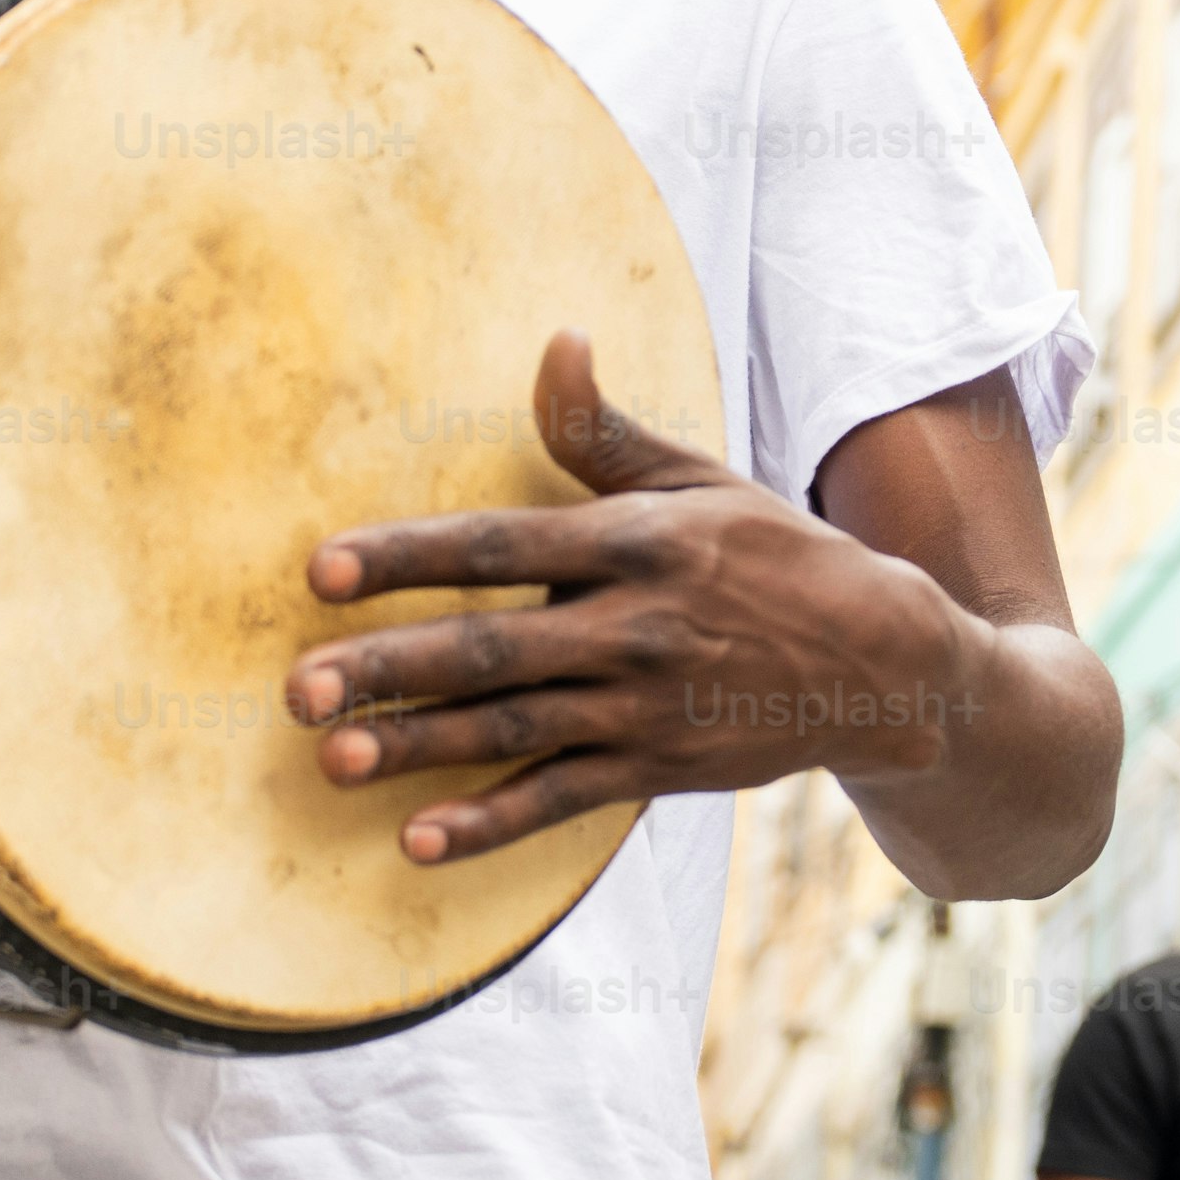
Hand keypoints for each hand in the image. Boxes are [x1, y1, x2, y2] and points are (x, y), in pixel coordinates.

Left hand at [288, 331, 982, 867]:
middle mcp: (633, 625)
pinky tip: (416, 838)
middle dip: (390, 668)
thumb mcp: (699, 479)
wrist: (882, 663)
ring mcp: (644, 705)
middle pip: (491, 648)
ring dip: (421, 748)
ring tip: (333, 758)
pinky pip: (561, 800)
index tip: (322, 569)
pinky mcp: (657, 769)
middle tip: (297, 689)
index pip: (499, 545)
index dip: (409, 557)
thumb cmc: (773, 553)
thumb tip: (556, 341)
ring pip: (514, 729)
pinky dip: (490, 822)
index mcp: (633, 541)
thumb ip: (605, 430)